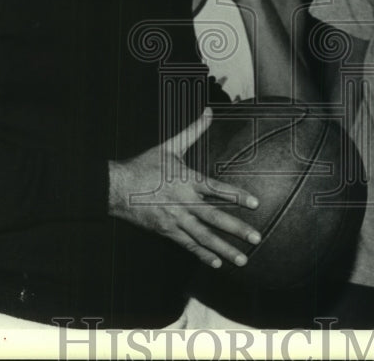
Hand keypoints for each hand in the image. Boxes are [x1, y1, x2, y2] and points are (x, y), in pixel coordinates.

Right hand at [108, 108, 262, 267]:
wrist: (117, 188)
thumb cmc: (144, 166)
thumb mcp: (170, 146)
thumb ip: (193, 131)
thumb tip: (208, 111)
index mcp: (187, 180)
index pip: (217, 189)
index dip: (237, 196)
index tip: (255, 204)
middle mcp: (184, 202)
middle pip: (215, 218)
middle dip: (237, 230)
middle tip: (257, 238)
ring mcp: (175, 219)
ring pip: (204, 237)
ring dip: (224, 249)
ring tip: (243, 259)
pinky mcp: (167, 231)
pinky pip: (188, 245)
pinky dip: (203, 255)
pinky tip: (218, 262)